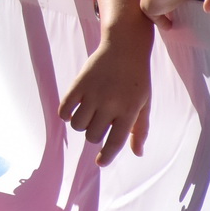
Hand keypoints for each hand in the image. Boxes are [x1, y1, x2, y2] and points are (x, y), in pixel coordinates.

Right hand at [58, 37, 150, 165]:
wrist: (124, 47)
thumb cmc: (138, 79)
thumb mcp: (145, 104)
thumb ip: (141, 130)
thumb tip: (137, 153)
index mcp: (129, 110)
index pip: (116, 142)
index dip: (107, 156)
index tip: (100, 163)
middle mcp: (110, 104)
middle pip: (93, 135)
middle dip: (94, 135)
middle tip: (99, 124)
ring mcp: (92, 94)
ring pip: (77, 125)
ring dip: (81, 125)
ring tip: (88, 115)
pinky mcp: (78, 84)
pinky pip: (64, 109)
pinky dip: (66, 115)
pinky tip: (73, 110)